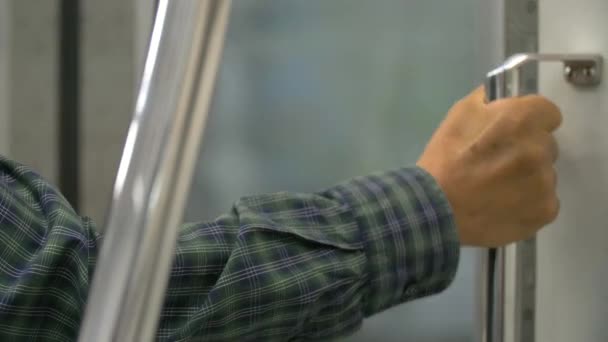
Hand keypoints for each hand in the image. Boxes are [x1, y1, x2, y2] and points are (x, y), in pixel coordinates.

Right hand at [417, 86, 561, 246]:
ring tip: (497, 189)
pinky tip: (504, 205)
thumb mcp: (459, 114)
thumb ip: (489, 99)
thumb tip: (505, 98)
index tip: (513, 132)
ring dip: (528, 178)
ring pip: (545, 174)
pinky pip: (544, 200)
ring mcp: (545, 182)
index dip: (529, 121)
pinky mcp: (545, 210)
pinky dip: (529, 203)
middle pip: (546, 144)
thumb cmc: (444, 160)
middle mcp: (540, 148)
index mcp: (521, 119)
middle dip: (527, 150)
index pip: (548, 112)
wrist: (435, 210)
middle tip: (498, 163)